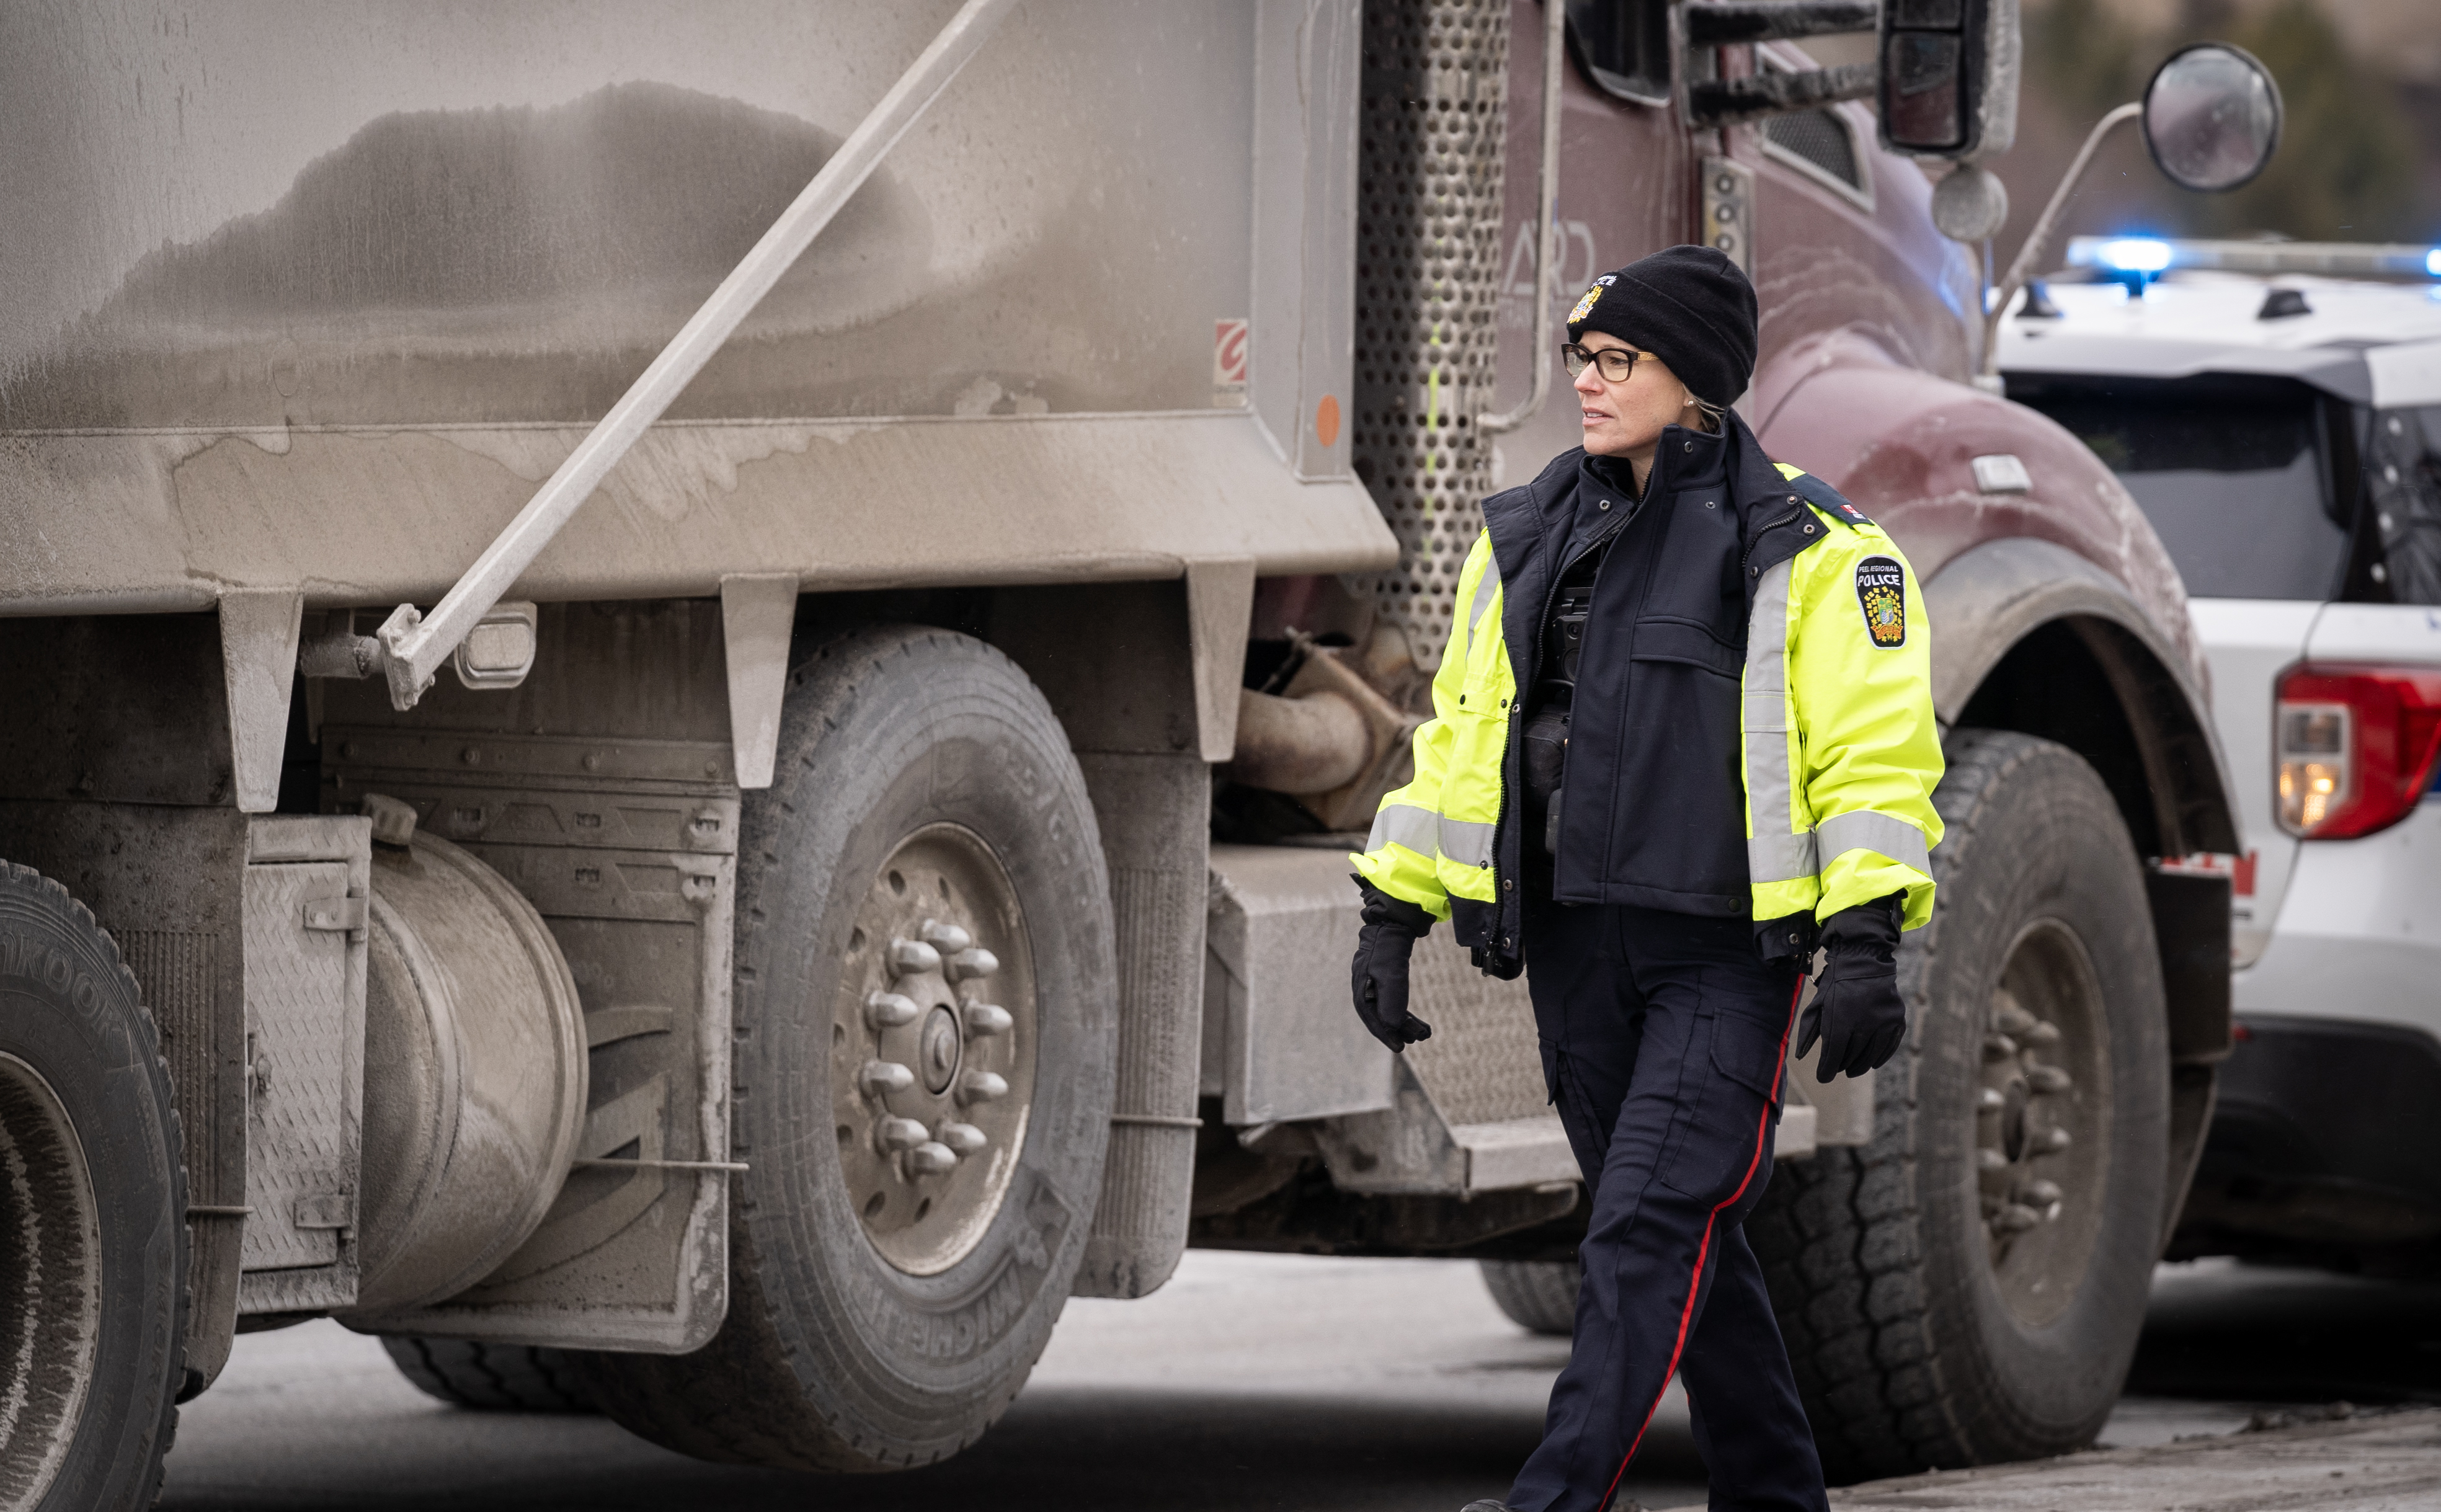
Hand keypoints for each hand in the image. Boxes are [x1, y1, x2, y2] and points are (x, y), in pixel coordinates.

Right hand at [1349, 878, 1434, 1052]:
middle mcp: (1364, 985)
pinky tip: (1412, 1017)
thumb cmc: (1389, 945)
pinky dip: (1402, 1009)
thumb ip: (1393, 998)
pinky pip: (1391, 997)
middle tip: (1417, 1039)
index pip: (1372, 1017)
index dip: (1386, 1034)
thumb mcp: (1392, 973)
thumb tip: (1393, 1025)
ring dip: (1404, 1021)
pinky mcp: (1383, 973)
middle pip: (1380, 1014)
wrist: (1391, 919)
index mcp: (1361, 986)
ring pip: (1387, 1007)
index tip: (1400, 1048)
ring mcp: (1372, 978)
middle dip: (1398, 1029)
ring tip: (1422, 1032)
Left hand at [1796, 894, 1906, 1081]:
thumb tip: (1800, 1057)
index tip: (1824, 1076)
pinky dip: (1879, 1057)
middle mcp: (1865, 1022)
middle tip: (1836, 1068)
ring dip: (1860, 1065)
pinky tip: (1871, 1062)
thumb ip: (1809, 1031)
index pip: (1833, 1055)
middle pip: (1852, 1057)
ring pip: (1871, 1056)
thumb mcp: (1817, 1005)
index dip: (1827, 1070)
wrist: (1864, 960)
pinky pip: (1889, 1047)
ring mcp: (1884, 1022)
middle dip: (1842, 1066)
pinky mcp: (1897, 1020)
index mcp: (1842, 1019)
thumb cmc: (1836, 984)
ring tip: (1851, 1068)